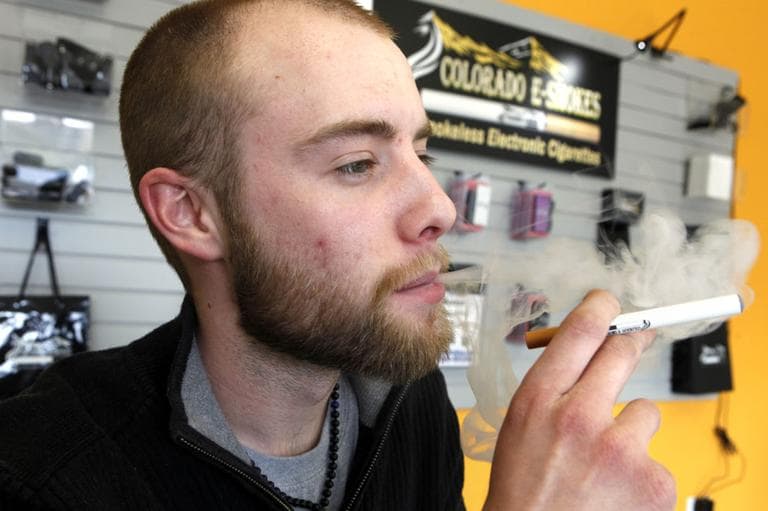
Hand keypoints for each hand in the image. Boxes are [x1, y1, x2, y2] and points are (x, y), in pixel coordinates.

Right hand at [484, 290, 674, 510]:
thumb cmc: (524, 491)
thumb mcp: (519, 428)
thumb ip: (551, 389)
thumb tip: (586, 353)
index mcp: (538, 400)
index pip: (578, 332)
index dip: (600, 309)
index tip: (610, 303)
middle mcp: (579, 416)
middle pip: (623, 352)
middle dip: (631, 343)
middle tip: (635, 341)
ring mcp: (621, 448)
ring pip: (646, 412)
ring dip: (631, 432)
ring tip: (605, 465)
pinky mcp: (654, 481)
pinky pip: (657, 459)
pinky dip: (642, 475)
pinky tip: (616, 494)